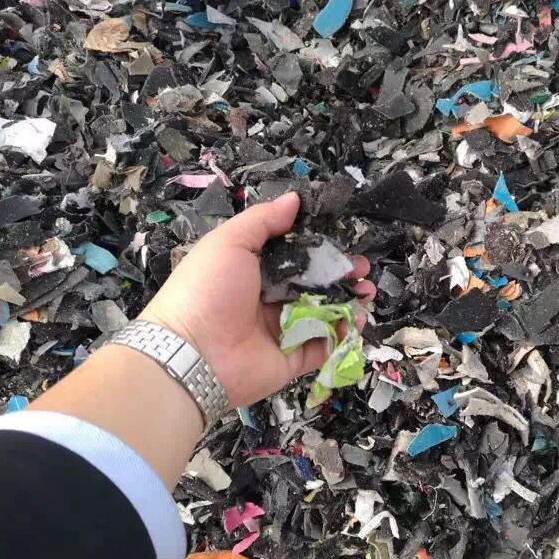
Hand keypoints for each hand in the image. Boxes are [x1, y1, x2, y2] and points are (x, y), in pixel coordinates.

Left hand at [139, 192, 375, 406]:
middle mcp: (269, 300)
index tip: (344, 242)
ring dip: (348, 303)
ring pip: (324, 315)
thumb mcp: (229, 242)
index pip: (294, 257)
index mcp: (254, 272)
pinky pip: (324, 346)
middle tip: (362, 270)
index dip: (320, 249)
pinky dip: (343, 334)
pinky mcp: (292, 359)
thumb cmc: (208, 289)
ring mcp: (282, 331)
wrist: (192, 352)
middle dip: (341, 275)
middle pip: (314, 285)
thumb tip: (295, 199)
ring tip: (366, 293)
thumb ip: (263, 221)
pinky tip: (357, 320)